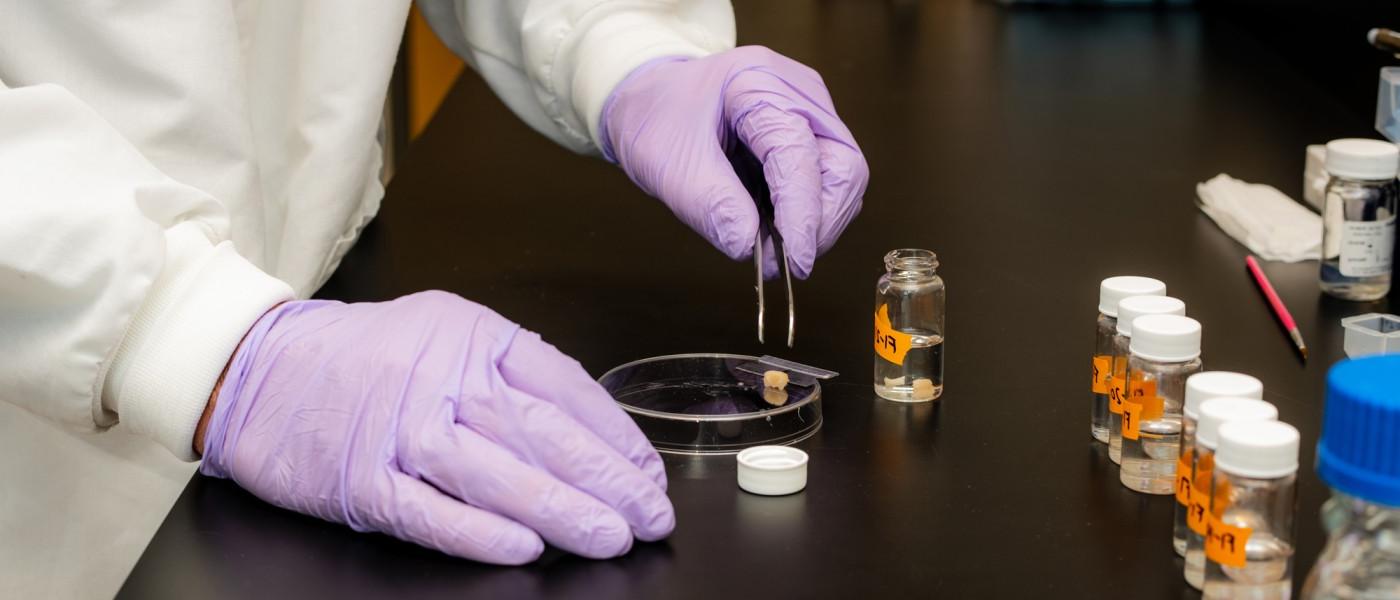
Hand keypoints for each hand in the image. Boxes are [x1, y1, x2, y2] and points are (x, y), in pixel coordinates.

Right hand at [199, 291, 672, 563]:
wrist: (258, 369)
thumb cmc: (362, 356)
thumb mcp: (445, 331)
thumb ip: (510, 371)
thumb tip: (586, 427)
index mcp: (473, 337)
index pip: (565, 387)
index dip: (615, 435)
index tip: (648, 471)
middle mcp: (443, 380)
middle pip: (544, 435)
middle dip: (609, 480)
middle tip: (651, 515)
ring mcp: (402, 432)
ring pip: (500, 476)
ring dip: (565, 512)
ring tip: (613, 537)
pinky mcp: (364, 481)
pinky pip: (434, 514)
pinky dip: (483, 534)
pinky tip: (527, 549)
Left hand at [601, 46, 868, 278]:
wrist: (650, 100)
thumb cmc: (657, 118)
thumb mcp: (670, 166)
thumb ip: (711, 204)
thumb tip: (749, 247)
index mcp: (759, 83)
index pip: (800, 154)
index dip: (803, 213)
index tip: (796, 261)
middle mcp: (797, 93)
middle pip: (842, 165)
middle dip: (821, 222)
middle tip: (787, 261)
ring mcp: (809, 114)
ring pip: (842, 179)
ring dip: (816, 223)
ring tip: (774, 249)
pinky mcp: (809, 137)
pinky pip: (825, 183)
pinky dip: (806, 215)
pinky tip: (776, 230)